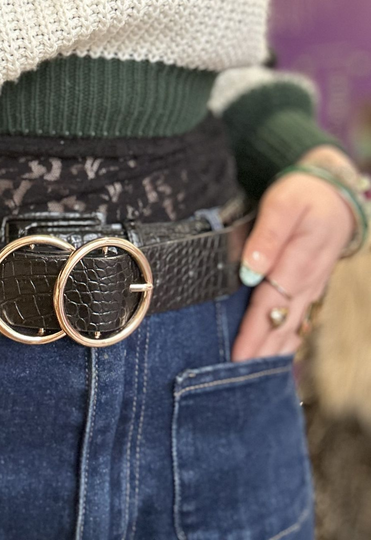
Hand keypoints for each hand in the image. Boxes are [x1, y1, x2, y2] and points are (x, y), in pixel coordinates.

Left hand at [231, 145, 357, 360]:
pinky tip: (275, 355)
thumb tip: (250, 269)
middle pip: (281, 323)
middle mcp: (307, 281)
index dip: (253, 332)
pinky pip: (299, 319)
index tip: (237, 356)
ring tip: (251, 375)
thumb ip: (268, 236)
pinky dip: (287, 339)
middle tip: (235, 377)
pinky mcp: (311, 287)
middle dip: (260, 351)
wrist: (336, 195)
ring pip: (292, 325)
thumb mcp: (283, 204)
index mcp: (298, 262)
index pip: (270, 304)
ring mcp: (312, 287)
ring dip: (273, 350)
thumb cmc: (304, 195)